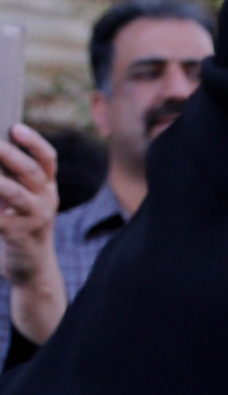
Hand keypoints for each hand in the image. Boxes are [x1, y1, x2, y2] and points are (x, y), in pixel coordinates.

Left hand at [0, 125, 59, 287]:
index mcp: (47, 188)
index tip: (15, 128)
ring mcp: (34, 219)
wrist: (31, 266)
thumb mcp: (25, 200)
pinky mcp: (17, 236)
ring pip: (17, 195)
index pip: (48, 159)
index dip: (33, 142)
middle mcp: (46, 200)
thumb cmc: (19, 224)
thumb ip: (13, 180)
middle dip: (12, 156)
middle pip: (34, 173)